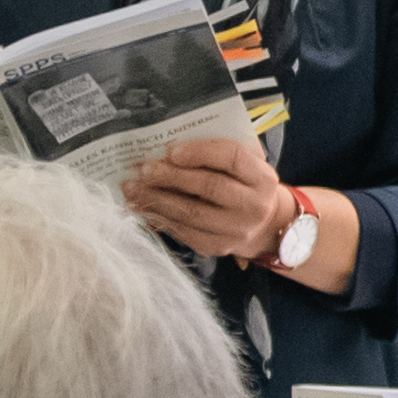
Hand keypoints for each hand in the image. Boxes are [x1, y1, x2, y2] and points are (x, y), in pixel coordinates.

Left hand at [123, 128, 299, 263]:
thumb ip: (218, 154)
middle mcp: (254, 205)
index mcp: (262, 177)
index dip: (200, 152)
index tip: (171, 150)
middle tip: (145, 169)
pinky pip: (185, 232)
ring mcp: (236, 230)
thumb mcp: (245, 165)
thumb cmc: (245, 185)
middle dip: (172, 176)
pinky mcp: (218, 247)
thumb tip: (169, 150)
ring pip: (192, 213)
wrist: (264, 224)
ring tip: (133, 189)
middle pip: (210, 187)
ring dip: (158, 199)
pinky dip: (160, 218)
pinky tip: (143, 207)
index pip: (232, 158)